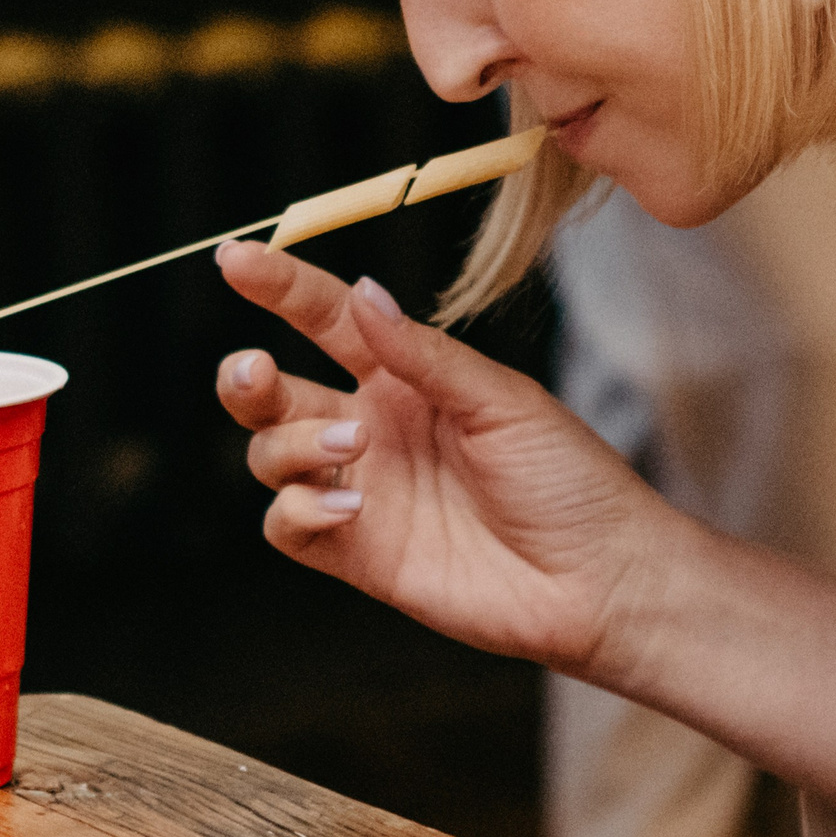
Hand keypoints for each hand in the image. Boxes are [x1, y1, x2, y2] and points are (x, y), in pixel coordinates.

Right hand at [212, 240, 678, 678]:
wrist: (599, 578)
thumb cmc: (567, 478)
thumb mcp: (502, 399)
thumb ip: (424, 354)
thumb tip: (362, 295)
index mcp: (404, 377)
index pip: (324, 319)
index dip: (279, 286)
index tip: (236, 258)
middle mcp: (371, 428)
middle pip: (272, 393)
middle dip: (246, 377)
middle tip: (258, 370)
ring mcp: (361, 491)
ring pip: (270, 456)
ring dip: (290, 444)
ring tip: (352, 446)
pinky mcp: (358, 554)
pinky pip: (287, 525)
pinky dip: (299, 509)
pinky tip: (351, 505)